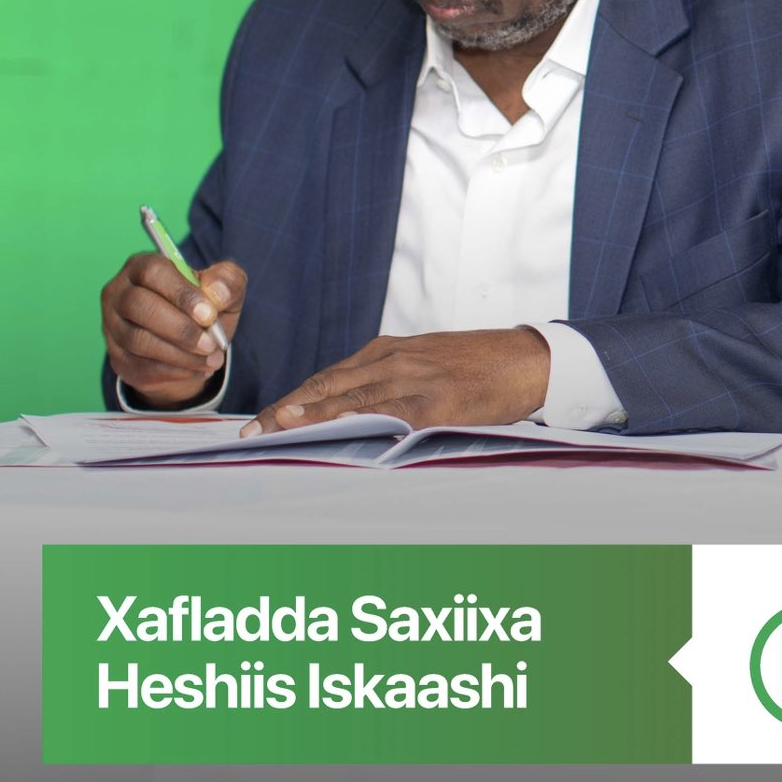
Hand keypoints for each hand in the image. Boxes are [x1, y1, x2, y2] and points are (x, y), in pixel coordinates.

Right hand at [101, 253, 246, 408]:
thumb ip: (227, 281)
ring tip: (212, 359)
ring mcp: (113, 327)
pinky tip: (200, 369)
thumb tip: (217, 292)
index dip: (182, 294)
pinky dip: (177, 372)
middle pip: (139, 306)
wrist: (194, 343)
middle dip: (181, 329)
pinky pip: (142, 367)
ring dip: (181, 355)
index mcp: (142, 266)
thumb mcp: (224, 288)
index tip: (209, 315)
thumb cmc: (205, 307)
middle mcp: (119, 293)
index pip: (153, 272)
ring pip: (139, 341)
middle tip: (211, 344)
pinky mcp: (118, 358)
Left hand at [241, 327, 551, 436]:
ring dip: (312, 416)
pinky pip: (391, 413)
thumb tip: (352, 407)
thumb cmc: (480, 364)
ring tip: (278, 429)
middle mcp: (394, 359)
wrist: (528, 359)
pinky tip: (339, 430)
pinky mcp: (436, 401)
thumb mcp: (427, 360)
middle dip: (287, 409)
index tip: (262, 418)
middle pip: (328, 386)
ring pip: (352, 399)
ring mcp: (414, 379)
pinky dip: (361, 421)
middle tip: (253, 431)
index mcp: (388, 350)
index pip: (327, 377)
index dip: (292, 398)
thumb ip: (391, 377)